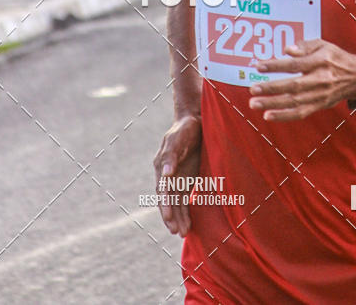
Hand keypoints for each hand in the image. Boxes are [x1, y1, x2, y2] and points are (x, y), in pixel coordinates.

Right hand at [153, 115, 201, 236]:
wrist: (195, 121)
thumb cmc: (184, 128)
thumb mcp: (176, 138)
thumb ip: (170, 155)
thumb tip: (166, 174)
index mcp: (161, 165)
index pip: (163, 189)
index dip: (166, 204)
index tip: (169, 217)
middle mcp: (167, 175)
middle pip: (168, 200)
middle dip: (172, 216)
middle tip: (177, 232)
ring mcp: (177, 178)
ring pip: (176, 202)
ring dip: (179, 218)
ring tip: (183, 233)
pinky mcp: (187, 179)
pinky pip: (184, 199)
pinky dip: (186, 212)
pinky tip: (189, 224)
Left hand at [248, 38, 355, 121]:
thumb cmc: (336, 58)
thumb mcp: (323, 45)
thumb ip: (305, 46)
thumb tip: (287, 50)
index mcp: (320, 62)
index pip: (294, 65)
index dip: (276, 66)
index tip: (258, 66)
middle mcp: (320, 80)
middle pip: (292, 86)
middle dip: (270, 89)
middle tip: (252, 89)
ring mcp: (319, 95)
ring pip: (294, 102)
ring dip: (273, 104)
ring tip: (254, 104)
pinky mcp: (319, 105)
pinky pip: (300, 113)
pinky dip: (284, 116)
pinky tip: (269, 116)